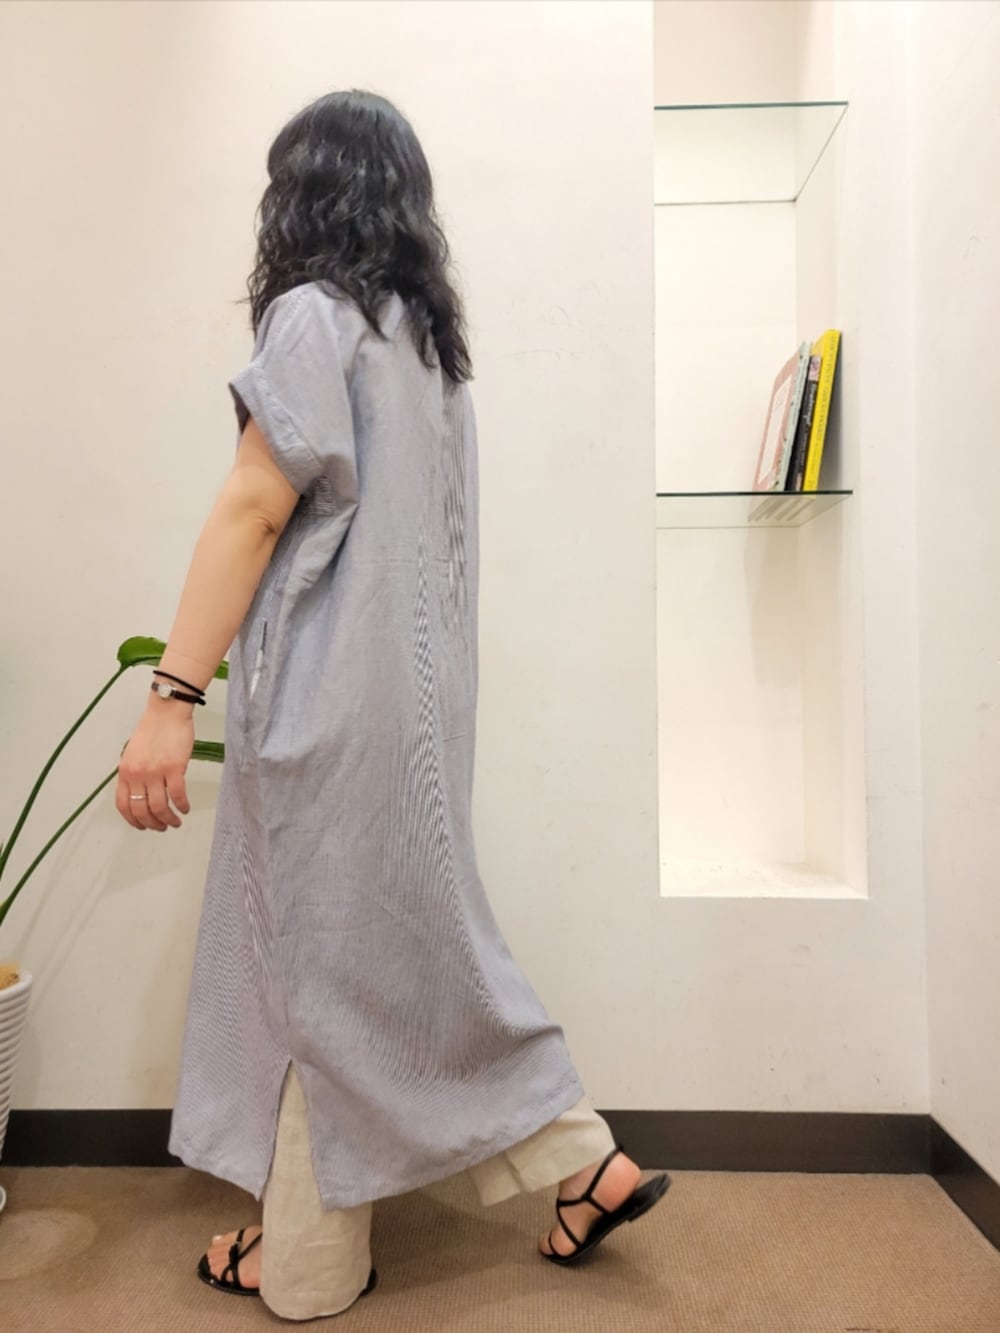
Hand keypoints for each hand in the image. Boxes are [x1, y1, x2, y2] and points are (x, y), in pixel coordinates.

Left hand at [116, 696, 194, 830]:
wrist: (167, 712)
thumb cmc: (153, 729)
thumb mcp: (133, 752)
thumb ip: (135, 773)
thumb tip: (142, 792)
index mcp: (125, 771)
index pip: (124, 805)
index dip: (133, 820)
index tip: (142, 826)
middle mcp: (137, 774)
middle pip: (142, 810)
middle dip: (152, 824)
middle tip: (162, 827)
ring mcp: (155, 772)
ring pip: (160, 807)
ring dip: (168, 819)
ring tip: (175, 822)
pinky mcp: (174, 768)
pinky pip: (178, 795)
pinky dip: (182, 806)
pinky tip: (185, 808)